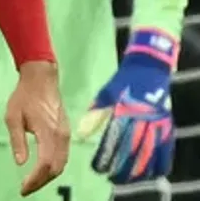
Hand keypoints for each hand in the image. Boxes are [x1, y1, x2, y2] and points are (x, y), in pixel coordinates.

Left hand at [4, 60, 70, 194]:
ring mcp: (66, 135)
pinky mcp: (66, 133)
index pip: (45, 163)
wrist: (41, 79)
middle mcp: (61, 136)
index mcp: (48, 132)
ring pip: (62, 164)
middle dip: (42, 182)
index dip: (35, 179)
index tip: (23, 188)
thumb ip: (17, 140)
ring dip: (48, 176)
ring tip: (33, 183)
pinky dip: (54, 167)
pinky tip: (43, 171)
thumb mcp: (12, 117)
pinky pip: (63, 156)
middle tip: (26, 189)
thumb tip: (20, 163)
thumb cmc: (24, 96)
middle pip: (56, 168)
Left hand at [77, 28, 176, 183]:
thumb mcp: (105, 95)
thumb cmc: (123, 83)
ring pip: (150, 151)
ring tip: (130, 179)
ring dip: (141, 168)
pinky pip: (166, 145)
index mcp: (123, 112)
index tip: (99, 168)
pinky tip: (155, 172)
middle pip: (132, 149)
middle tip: (112, 178)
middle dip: (122, 167)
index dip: (106, 156)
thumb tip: (81, 135)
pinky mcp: (166, 122)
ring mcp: (156, 122)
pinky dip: (162, 160)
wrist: (148, 68)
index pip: (113, 140)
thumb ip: (94, 115)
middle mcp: (140, 119)